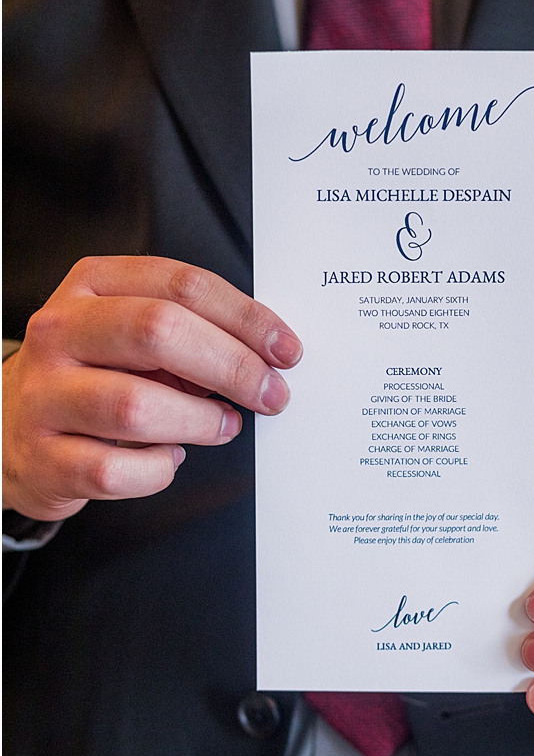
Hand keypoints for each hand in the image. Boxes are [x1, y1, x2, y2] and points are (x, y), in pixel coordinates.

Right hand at [3, 256, 301, 520]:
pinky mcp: (42, 457)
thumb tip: (267, 354)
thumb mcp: (130, 333)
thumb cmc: (90, 375)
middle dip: (232, 366)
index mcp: (92, 285)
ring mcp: (44, 395)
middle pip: (159, 332)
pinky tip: (167, 458)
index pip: (181, 285)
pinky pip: (115, 470)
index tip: (285, 349)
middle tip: (270, 393)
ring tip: (221, 425)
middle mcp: (60, 332)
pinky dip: (157, 470)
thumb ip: (191, 330)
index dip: (245, 318)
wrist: (9, 428)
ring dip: (198, 421)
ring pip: (136, 406)